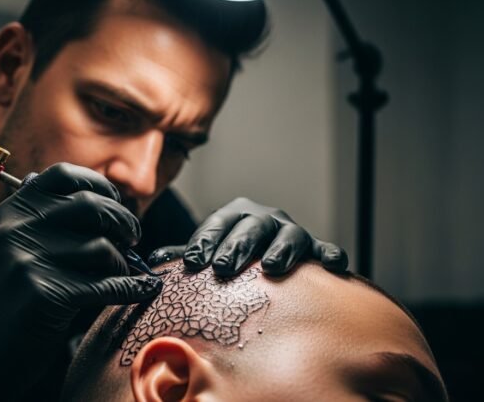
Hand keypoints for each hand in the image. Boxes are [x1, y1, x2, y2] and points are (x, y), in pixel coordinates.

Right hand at [0, 163, 161, 400]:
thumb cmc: (14, 298)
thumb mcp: (19, 246)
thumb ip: (52, 220)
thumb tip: (112, 203)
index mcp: (14, 210)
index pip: (65, 175)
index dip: (99, 185)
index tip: (116, 202)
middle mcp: (18, 228)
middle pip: (92, 206)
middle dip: (123, 221)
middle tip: (132, 238)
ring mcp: (29, 259)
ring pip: (102, 247)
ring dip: (121, 263)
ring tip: (118, 274)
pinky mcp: (44, 293)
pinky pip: (106, 284)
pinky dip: (132, 288)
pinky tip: (142, 289)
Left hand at [149, 197, 346, 276]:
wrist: (271, 256)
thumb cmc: (233, 256)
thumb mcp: (209, 252)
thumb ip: (185, 255)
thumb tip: (152, 260)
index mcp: (236, 215)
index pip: (219, 223)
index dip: (206, 240)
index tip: (194, 263)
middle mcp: (265, 219)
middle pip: (252, 227)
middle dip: (237, 246)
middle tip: (223, 268)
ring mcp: (291, 232)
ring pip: (290, 234)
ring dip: (282, 249)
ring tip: (272, 267)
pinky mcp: (316, 250)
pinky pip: (326, 249)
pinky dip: (330, 255)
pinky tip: (331, 267)